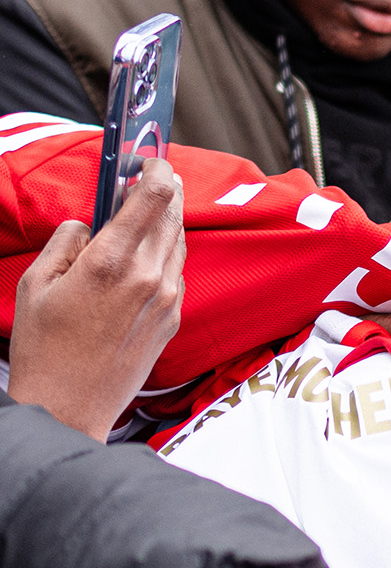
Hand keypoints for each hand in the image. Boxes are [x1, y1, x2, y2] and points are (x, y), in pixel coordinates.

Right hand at [8, 158, 185, 440]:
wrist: (68, 409)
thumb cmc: (44, 349)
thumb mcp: (35, 286)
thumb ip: (66, 242)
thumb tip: (89, 221)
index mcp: (112, 262)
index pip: (153, 197)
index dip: (156, 170)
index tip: (150, 158)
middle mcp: (149, 276)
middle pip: (172, 214)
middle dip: (165, 189)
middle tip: (155, 172)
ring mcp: (167, 299)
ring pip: (178, 242)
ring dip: (168, 220)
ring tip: (150, 208)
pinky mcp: (174, 318)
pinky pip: (176, 272)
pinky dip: (166, 253)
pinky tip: (148, 253)